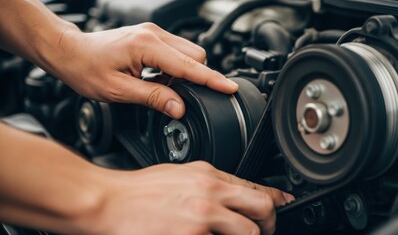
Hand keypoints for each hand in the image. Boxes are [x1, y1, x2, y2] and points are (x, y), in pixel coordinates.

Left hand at [49, 23, 237, 118]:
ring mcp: (153, 33)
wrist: (70, 51)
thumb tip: (180, 108)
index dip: (211, 80)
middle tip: (179, 97)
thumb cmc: (86, 68)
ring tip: (162, 88)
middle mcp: (153, 34)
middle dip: (196, 78)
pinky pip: (176, 52)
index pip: (189, 66)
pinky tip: (159, 79)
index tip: (230, 88)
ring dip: (185, 74)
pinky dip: (175, 68)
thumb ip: (153, 98)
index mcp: (146, 46)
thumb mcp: (119, 91)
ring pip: (188, 53)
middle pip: (195, 56)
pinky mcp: (151, 37)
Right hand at [85, 161, 294, 234]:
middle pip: (261, 209)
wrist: (109, 202)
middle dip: (269, 223)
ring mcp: (201, 218)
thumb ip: (210, 184)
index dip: (275, 200)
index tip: (283, 205)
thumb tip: (232, 193)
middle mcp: (209, 194)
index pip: (254, 187)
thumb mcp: (179, 175)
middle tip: (264, 230)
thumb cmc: (138, 191)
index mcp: (207, 176)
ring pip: (248, 232)